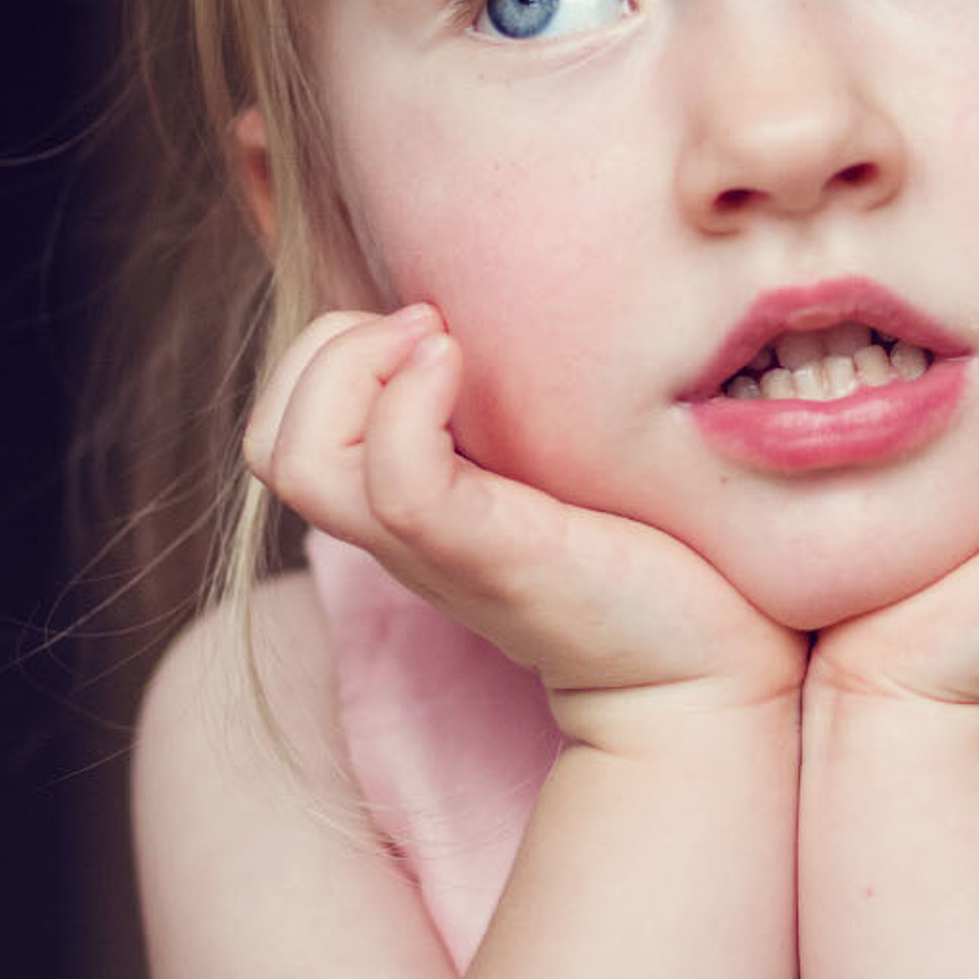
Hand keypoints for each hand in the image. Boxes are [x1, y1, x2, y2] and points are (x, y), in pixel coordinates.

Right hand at [244, 307, 807, 721]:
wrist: (705, 666)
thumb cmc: (653, 549)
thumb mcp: (562, 458)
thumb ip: (512, 409)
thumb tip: (502, 312)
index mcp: (409, 500)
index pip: (285, 425)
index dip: (326, 352)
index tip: (433, 321)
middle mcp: (404, 528)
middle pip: (272, 441)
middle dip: (322, 350)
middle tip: (430, 326)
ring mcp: (439, 547)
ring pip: (301, 460)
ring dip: (352, 368)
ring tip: (443, 344)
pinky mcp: (493, 557)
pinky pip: (399, 486)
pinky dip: (406, 408)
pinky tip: (460, 365)